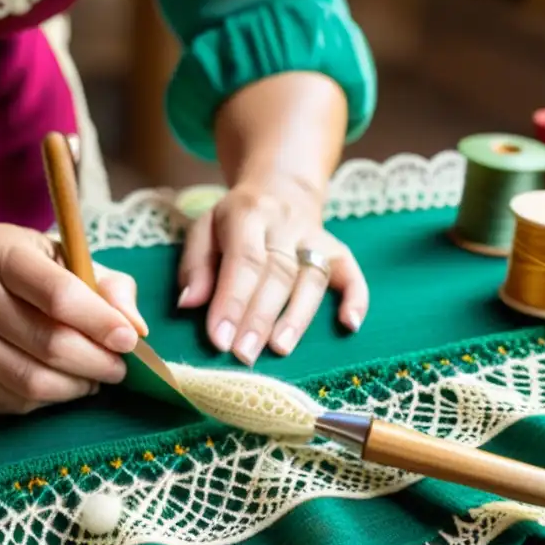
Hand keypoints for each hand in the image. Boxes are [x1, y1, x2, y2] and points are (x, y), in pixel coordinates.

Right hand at [0, 224, 146, 414]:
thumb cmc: (14, 277)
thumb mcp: (59, 260)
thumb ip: (106, 286)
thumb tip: (136, 328)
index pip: (58, 293)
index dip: (101, 323)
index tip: (129, 341)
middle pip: (47, 344)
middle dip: (95, 363)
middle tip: (117, 370)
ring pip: (29, 383)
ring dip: (73, 389)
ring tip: (90, 380)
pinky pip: (8, 404)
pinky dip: (42, 402)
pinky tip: (52, 387)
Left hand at [176, 178, 368, 365]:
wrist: (279, 189)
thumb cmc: (234, 221)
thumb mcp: (204, 229)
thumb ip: (195, 266)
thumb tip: (188, 303)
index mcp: (248, 214)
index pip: (244, 260)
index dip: (233, 301)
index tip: (220, 339)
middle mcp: (285, 224)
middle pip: (278, 273)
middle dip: (260, 317)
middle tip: (244, 355)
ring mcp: (315, 237)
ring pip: (311, 277)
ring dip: (297, 317)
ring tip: (279, 349)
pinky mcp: (337, 249)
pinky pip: (351, 272)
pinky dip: (356, 298)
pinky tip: (349, 325)